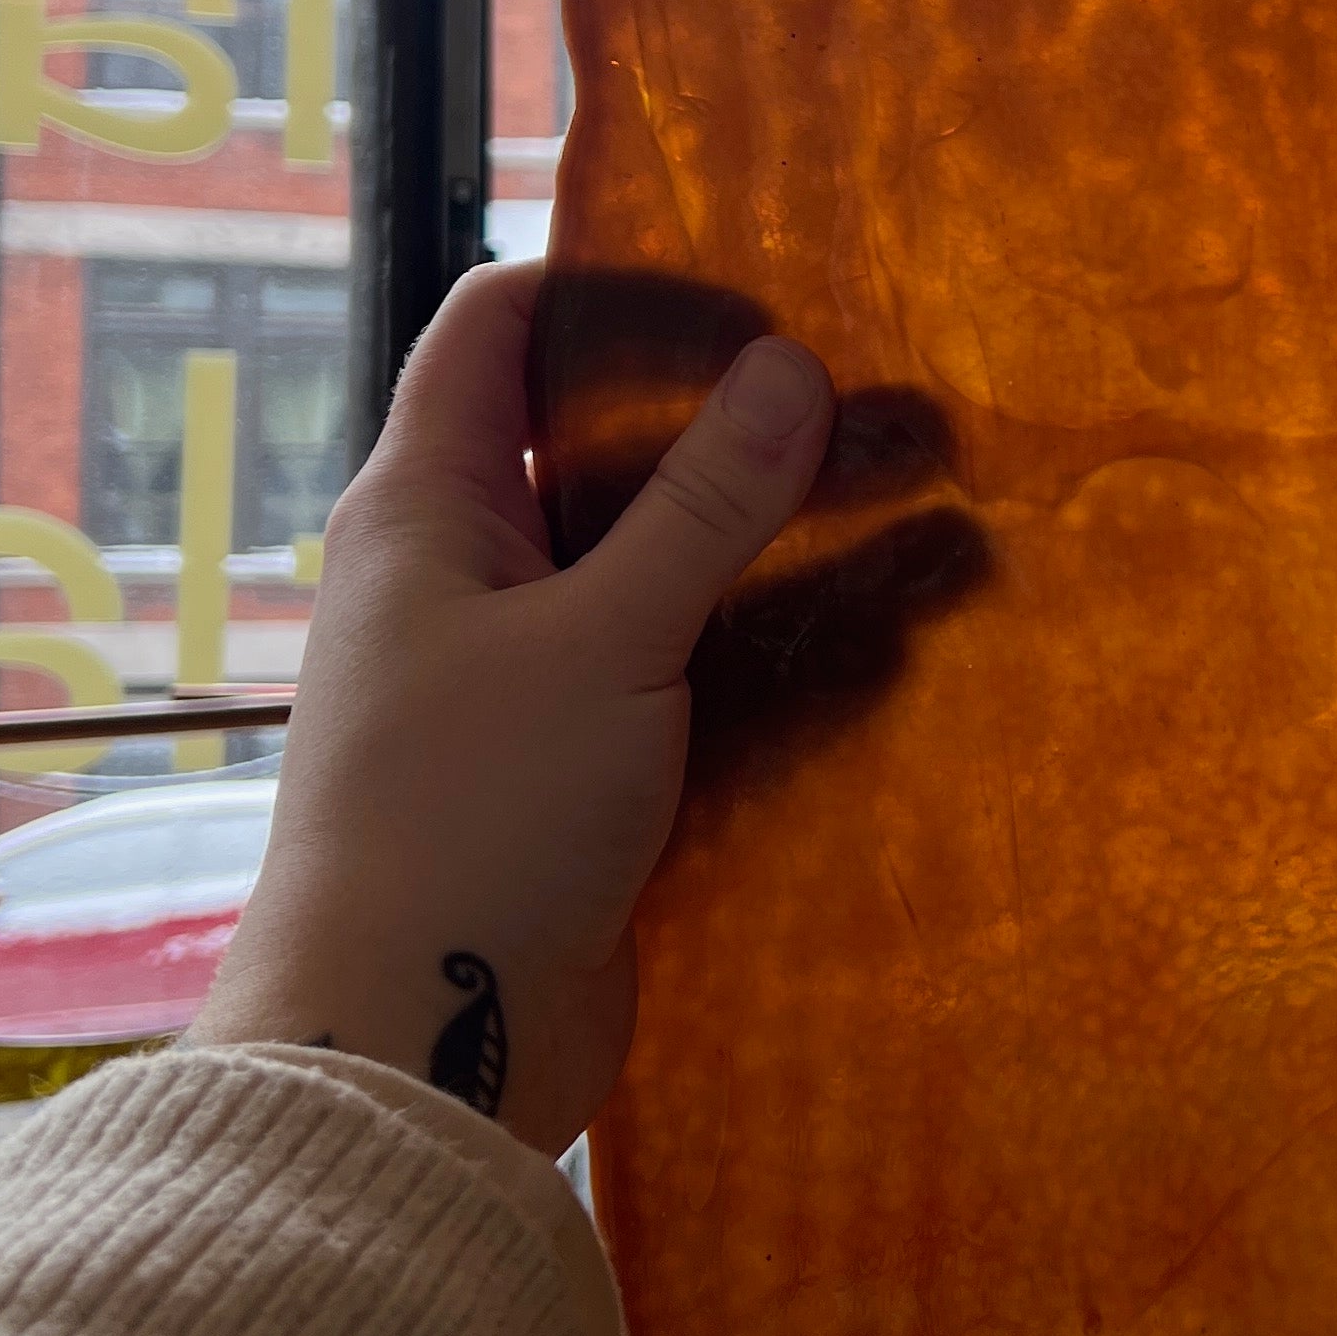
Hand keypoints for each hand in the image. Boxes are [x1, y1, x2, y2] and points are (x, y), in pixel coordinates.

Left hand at [192, 259, 833, 1154]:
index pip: (500, 329)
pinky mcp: (582, 766)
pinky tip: (892, 640)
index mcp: (425, 507)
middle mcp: (468, 573)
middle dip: (735, 421)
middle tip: (874, 397)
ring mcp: (526, 673)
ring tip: (923, 507)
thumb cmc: (473, 816)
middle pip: (602, 447)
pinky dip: (777, 653)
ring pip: (662, 567)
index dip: (612, 289)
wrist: (413, 1046)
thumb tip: (792, 366)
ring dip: (778, 542)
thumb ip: (703, 506)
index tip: (750, 296)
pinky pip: (688, 674)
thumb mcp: (603, 640)